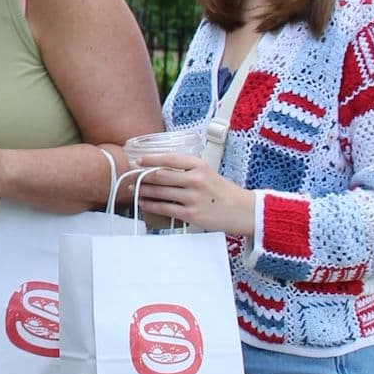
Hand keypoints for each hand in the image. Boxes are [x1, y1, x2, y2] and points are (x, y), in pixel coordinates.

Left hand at [135, 157, 255, 239]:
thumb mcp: (208, 172)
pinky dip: (151, 205)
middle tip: (130, 176)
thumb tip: (161, 168)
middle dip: (142, 176)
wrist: (242, 211)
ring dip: (143, 190)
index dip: (151, 159)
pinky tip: (143, 202)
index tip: (138, 160)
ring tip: (133, 189)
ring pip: (160, 192)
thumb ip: (187, 169)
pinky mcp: (191, 214)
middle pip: (160, 175)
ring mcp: (193, 197)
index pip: (170, 159)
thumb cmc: (223, 191)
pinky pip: (165, 208)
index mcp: (200, 165)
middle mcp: (195, 179)